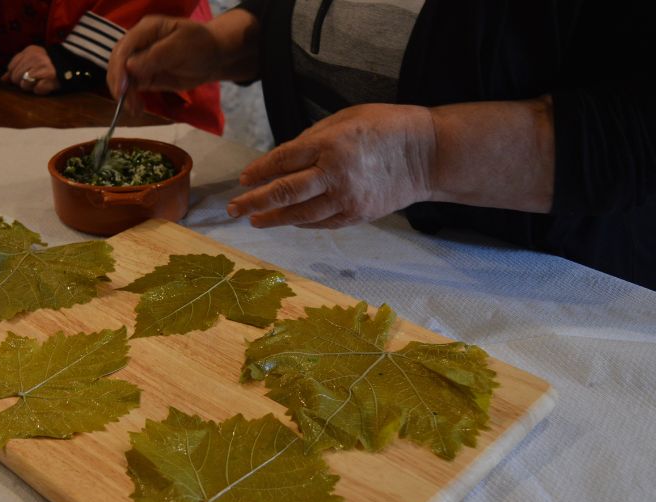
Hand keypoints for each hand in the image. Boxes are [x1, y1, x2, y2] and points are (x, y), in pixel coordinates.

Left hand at [2, 46, 58, 94]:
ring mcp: (43, 68)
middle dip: (22, 81)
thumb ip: (16, 68)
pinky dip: (40, 90)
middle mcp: (36, 57)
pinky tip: (45, 84)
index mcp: (30, 51)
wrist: (70, 65)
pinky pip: (37, 90)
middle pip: (16, 77)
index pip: (11, 67)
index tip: (25, 73)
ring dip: (31, 86)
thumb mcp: (31, 60)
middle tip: (33, 78)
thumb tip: (3, 80)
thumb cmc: (47, 64)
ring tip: (39, 81)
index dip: (15, 74)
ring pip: (24, 85)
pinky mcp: (50, 79)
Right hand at [108, 10, 259, 114]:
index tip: (122, 88)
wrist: (212, 58)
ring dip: (124, 94)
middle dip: (119, 83)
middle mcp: (139, 43)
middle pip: (117, 62)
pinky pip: (131, 87)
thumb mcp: (181, 47)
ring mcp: (140, 59)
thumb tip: (129, 66)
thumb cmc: (200, 46)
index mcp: (146, 29)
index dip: (119, 68)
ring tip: (135, 110)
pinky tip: (137, 109)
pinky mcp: (144, 75)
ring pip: (122, 77)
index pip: (124, 47)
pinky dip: (131, 99)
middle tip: (127, 103)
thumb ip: (156, 56)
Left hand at [228, 104, 435, 228]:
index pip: (282, 160)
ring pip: (299, 214)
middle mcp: (335, 174)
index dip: (259, 171)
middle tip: (233, 208)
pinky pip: (320, 223)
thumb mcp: (345, 119)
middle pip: (284, 192)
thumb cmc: (384, 128)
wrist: (427, 155)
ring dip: (273, 218)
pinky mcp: (357, 215)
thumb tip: (281, 159)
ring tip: (254, 219)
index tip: (243, 179)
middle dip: (254, 201)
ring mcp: (347, 199)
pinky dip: (300, 223)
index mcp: (330, 144)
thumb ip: (311, 139)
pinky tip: (286, 221)